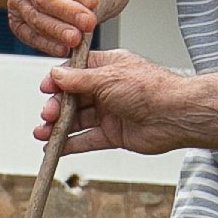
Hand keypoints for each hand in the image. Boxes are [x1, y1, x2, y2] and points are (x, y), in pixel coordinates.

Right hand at [2, 0, 123, 57]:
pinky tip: (62, 48)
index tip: (93, 1)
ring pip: (35, 17)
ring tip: (76, 39)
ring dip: (57, 30)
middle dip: (67, 11)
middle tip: (88, 22)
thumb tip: (91, 9)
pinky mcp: (16, 20)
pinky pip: (28, 34)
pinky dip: (46, 43)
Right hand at [38, 51, 217, 157]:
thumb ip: (78, 80)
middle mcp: (107, 89)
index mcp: (107, 67)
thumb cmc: (148, 89)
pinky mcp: (114, 134)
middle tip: (48, 115)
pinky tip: (54, 149)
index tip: (45, 89)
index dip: (58, 81)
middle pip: (73, 98)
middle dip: (57, 107)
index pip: (75, 72)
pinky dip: (71, 144)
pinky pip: (88, 139)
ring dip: (59, 127)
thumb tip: (55, 75)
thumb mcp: (106, 78)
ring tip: (42, 134)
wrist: (174, 115)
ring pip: (78, 120)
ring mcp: (110, 113)